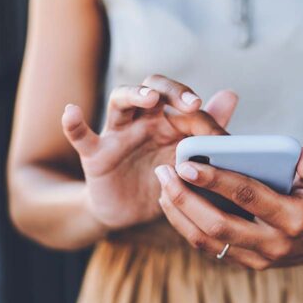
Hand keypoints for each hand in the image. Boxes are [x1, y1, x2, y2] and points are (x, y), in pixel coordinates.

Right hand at [62, 75, 238, 228]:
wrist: (131, 213)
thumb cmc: (162, 180)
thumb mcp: (188, 160)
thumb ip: (206, 129)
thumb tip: (230, 94)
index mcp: (167, 120)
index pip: (182, 100)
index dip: (200, 110)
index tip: (218, 131)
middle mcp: (142, 120)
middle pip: (152, 89)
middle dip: (172, 91)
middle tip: (192, 104)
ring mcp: (117, 134)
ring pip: (120, 102)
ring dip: (133, 95)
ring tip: (148, 98)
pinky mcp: (95, 155)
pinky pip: (81, 136)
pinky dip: (74, 123)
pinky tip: (71, 111)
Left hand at [155, 148, 302, 268]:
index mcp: (294, 219)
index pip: (248, 197)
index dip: (216, 180)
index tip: (186, 164)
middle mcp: (273, 244)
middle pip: (218, 225)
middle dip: (185, 198)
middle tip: (164, 171)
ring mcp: (257, 259)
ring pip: (207, 241)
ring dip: (179, 213)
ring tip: (161, 185)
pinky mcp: (244, 263)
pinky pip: (208, 247)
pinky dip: (185, 225)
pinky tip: (171, 202)